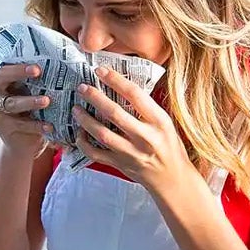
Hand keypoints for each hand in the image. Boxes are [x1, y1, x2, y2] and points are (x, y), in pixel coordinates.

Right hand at [0, 63, 51, 155]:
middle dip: (19, 74)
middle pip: (2, 80)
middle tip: (39, 73)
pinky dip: (36, 125)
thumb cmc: (30, 110)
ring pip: (12, 104)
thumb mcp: (30, 94)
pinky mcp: (3, 128)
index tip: (36, 67)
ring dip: (30, 101)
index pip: (4, 70)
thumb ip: (35, 81)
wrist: (24, 141)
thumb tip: (58, 65)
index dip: (19, 67)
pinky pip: (21, 125)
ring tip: (46, 101)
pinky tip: (49, 126)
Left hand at [71, 66, 194, 190]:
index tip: (101, 71)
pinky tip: (79, 133)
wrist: (172, 179)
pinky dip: (84, 143)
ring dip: (85, 119)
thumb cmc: (170, 147)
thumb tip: (121, 86)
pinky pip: (96, 154)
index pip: (135, 95)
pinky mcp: (121, 165)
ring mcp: (132, 153)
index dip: (115, 80)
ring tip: (76, 109)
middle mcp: (145, 137)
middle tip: (82, 87)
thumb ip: (147, 109)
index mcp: (159, 122)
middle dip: (95, 97)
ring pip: (102, 133)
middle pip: (114, 113)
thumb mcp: (166, 124)